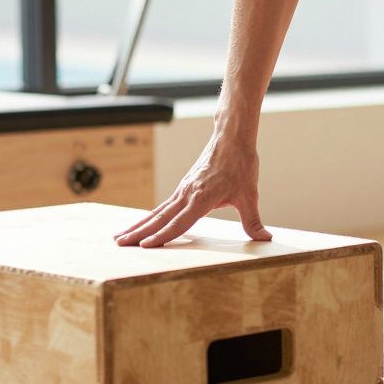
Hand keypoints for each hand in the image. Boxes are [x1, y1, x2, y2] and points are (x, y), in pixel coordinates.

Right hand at [113, 135, 272, 246]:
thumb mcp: (249, 194)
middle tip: (119, 244)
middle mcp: (187, 195)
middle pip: (159, 218)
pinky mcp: (184, 187)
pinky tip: (143, 224)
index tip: (144, 246)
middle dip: (139, 233)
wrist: (232, 138)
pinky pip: (163, 205)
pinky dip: (150, 216)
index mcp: (201, 199)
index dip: (163, 236)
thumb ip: (253, 220)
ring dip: (138, 225)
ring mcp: (183, 190)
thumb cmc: (241, 164)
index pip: (179, 223)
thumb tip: (265, 239)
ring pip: (157, 211)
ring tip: (119, 237)